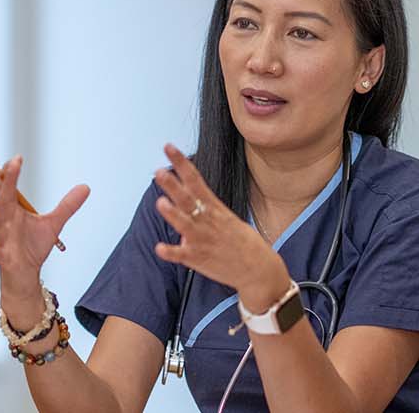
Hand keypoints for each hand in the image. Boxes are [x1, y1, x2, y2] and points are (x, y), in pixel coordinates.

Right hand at [0, 156, 89, 297]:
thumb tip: (86, 187)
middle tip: (11, 166)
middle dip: (5, 183)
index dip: (11, 173)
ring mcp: (2, 239)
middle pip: (2, 200)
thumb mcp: (53, 224)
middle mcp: (5, 222)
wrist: (25, 274)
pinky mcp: (3, 258)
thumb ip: (67, 206)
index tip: (18, 158)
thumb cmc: (32, 247)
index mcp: (13, 211)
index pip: (8, 188)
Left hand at [151, 144, 285, 294]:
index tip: (168, 147)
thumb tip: (185, 203)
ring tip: (160, 202)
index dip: (181, 163)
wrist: (259, 270)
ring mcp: (202, 239)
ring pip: (184, 224)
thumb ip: (204, 210)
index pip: (195, 179)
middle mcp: (207, 221)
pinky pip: (181, 255)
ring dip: (173, 214)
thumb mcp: (227, 218)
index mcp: (214, 208)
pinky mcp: (198, 258)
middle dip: (173, 185)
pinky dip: (171, 252)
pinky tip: (159, 248)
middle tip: (159, 171)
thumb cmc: (242, 242)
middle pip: (187, 199)